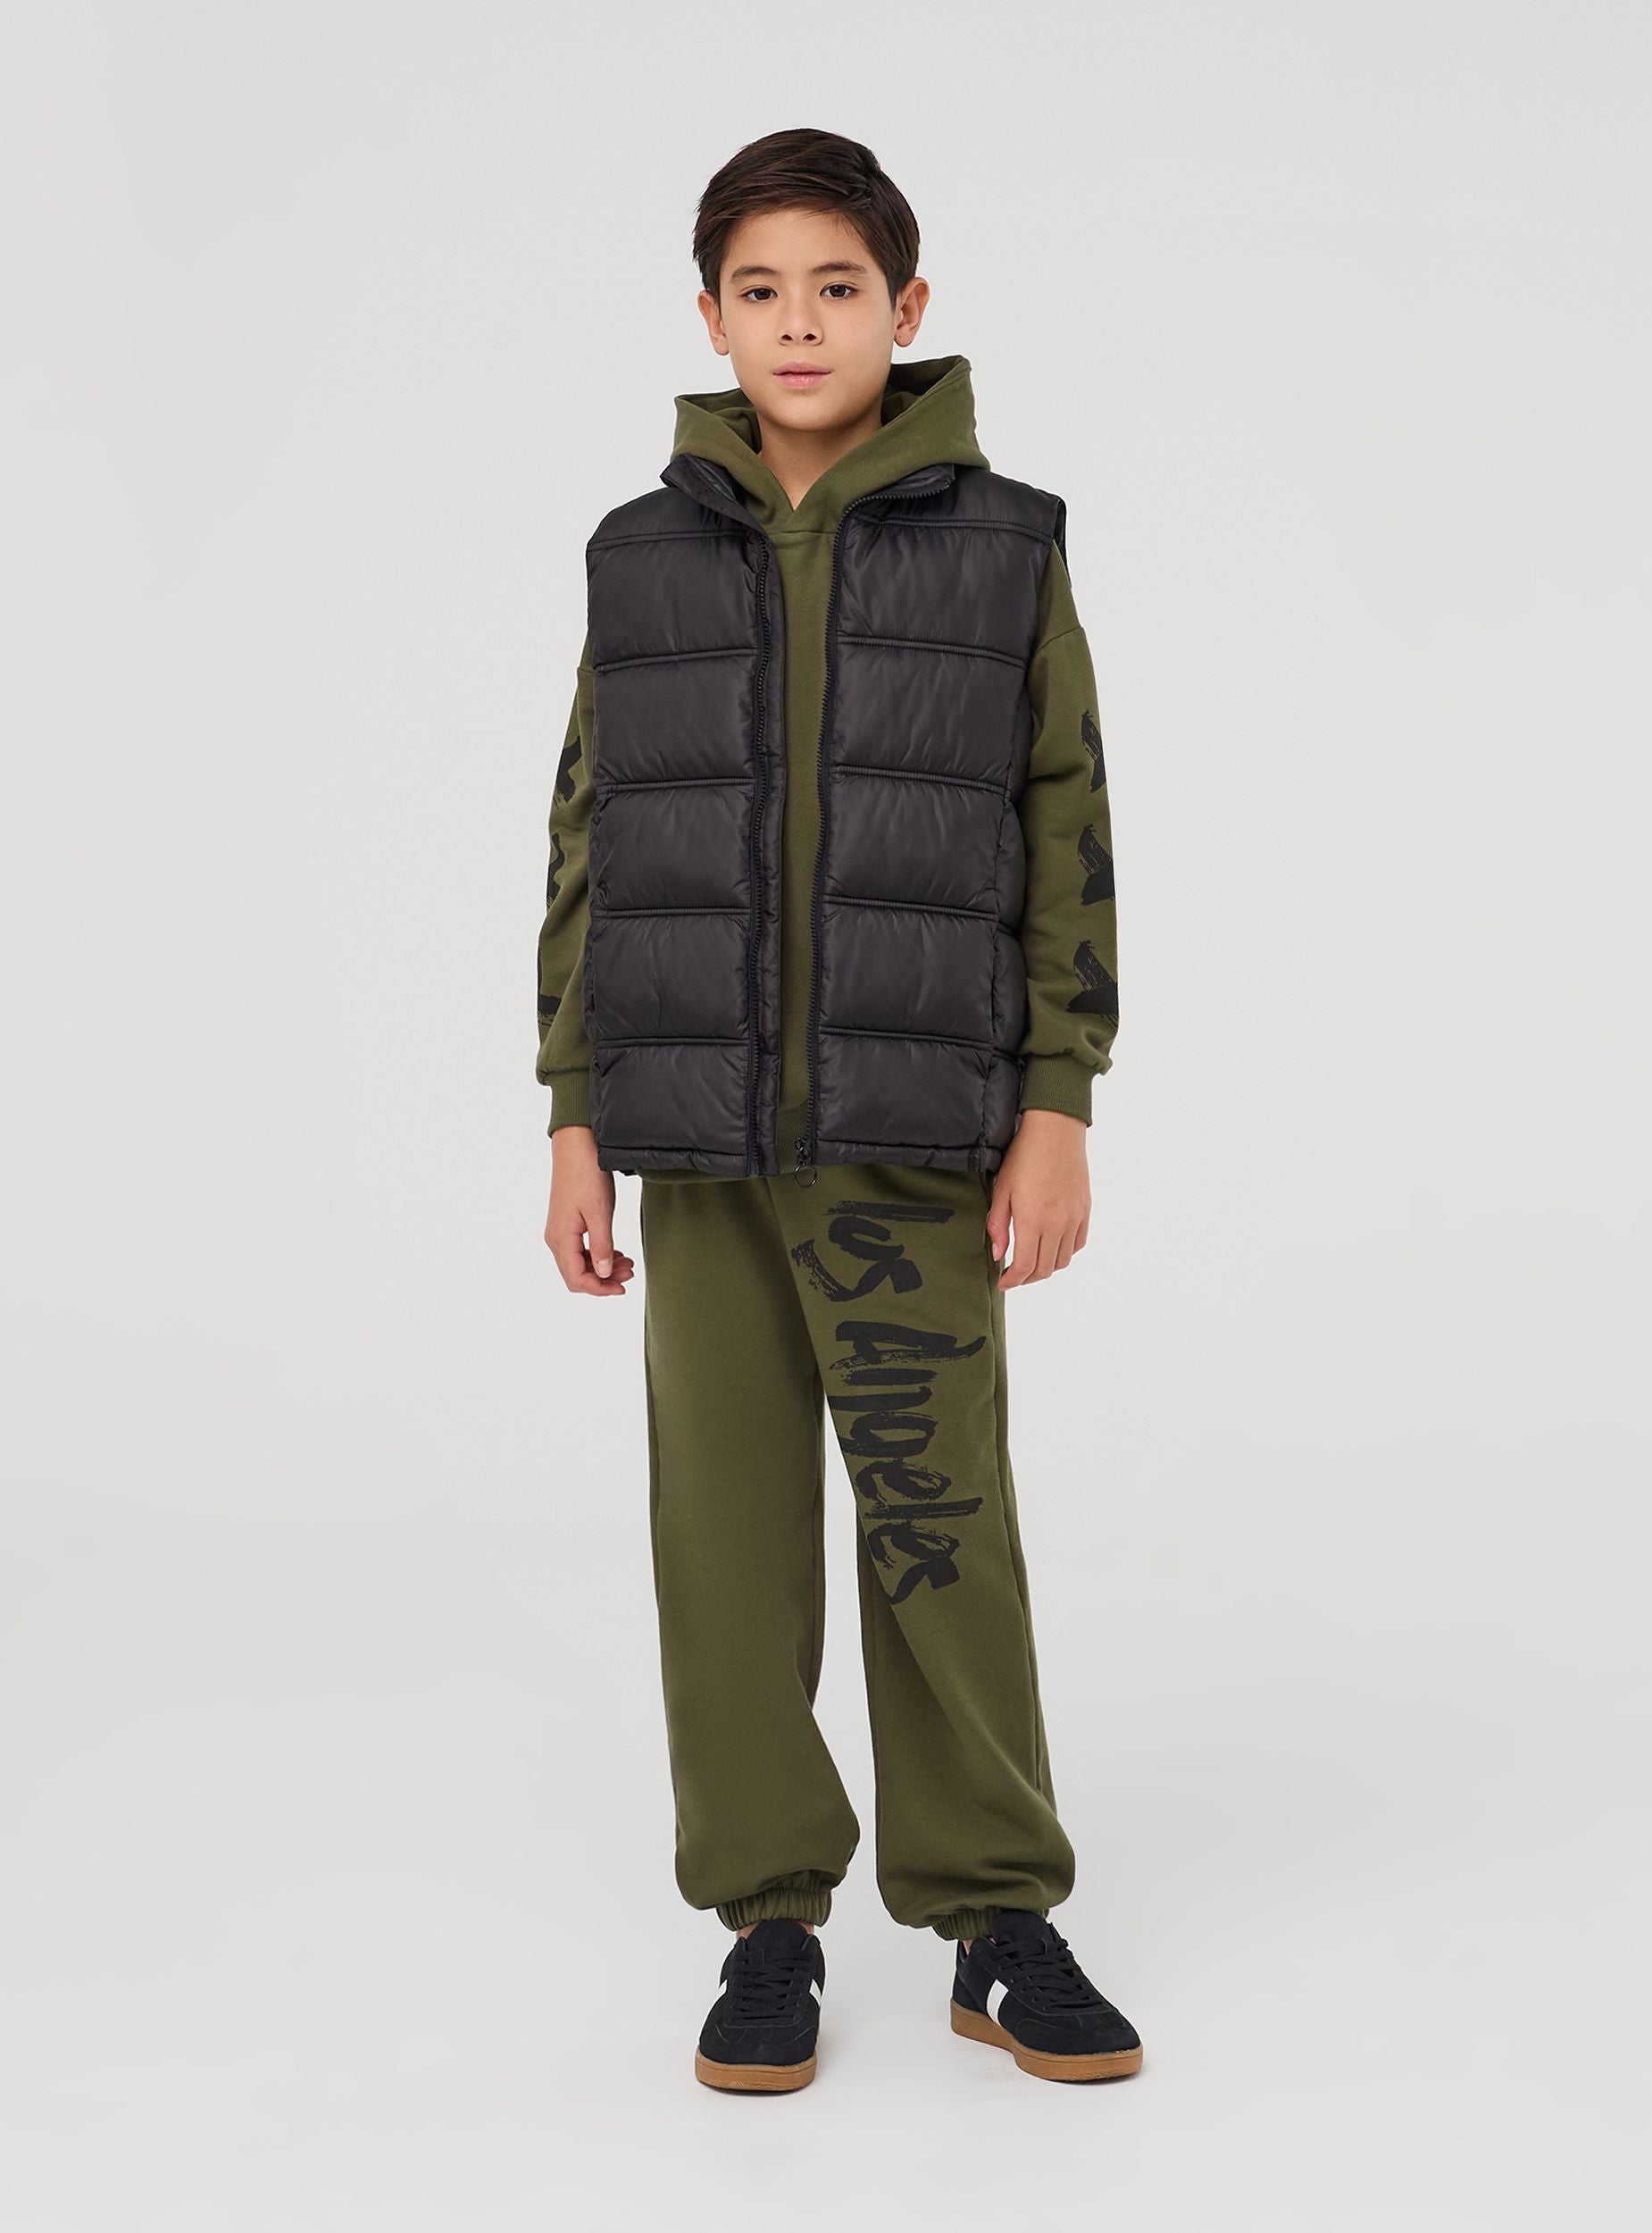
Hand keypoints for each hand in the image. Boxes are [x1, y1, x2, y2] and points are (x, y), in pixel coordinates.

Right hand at [545, 1127, 635, 1295]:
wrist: (577, 1146)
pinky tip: (615, 1251)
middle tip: (630, 1272)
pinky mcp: (566, 1223)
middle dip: (603, 1279)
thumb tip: (603, 1274)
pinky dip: (597, 1254)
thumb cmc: (588, 1175)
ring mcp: (559, 1230)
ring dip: (602, 1267)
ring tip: (627, 1262)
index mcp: (561, 1238)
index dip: (600, 1288)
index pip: (576, 1279)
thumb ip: (602, 1246)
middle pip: (576, 1274)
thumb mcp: (600, 1213)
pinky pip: (579, 1249)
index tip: (622, 1287)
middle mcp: (555, 1238)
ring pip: (579, 1263)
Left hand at [984, 1109, 1090, 1287]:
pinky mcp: (1085, 1210)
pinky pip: (1078, 1243)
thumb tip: (999, 1255)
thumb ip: (998, 1226)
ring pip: (1063, 1260)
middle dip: (1027, 1279)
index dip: (1012, 1281)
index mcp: (1033, 1219)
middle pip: (1045, 1269)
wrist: (1056, 1130)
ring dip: (1046, 1267)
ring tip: (1032, 1262)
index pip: (1025, 1266)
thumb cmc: (1024, 1155)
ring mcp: (1074, 1217)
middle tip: (1014, 1276)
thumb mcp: (1002, 1190)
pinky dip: (1064, 1252)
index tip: (1003, 1282)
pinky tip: (1051, 1246)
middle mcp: (1057, 1223)